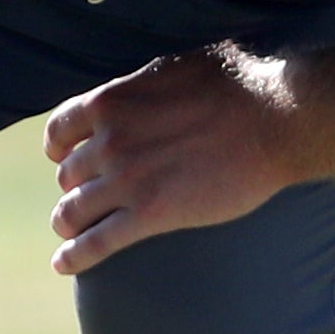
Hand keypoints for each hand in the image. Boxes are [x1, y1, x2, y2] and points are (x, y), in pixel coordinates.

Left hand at [44, 50, 295, 274]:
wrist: (275, 117)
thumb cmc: (238, 84)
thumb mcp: (174, 68)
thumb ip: (141, 87)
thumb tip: (137, 92)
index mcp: (111, 102)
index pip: (59, 130)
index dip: (59, 147)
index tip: (65, 156)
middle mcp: (110, 141)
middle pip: (68, 174)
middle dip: (75, 184)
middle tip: (88, 194)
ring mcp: (127, 180)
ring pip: (73, 210)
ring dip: (68, 222)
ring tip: (70, 230)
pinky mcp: (152, 214)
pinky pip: (97, 242)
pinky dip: (74, 257)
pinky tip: (63, 264)